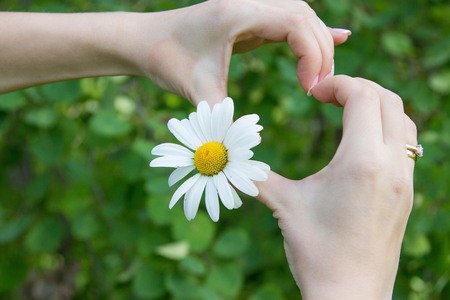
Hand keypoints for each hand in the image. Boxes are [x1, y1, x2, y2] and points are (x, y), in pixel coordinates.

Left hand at [139, 0, 349, 103]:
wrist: (145, 42)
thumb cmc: (166, 61)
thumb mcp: (197, 92)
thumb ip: (224, 118)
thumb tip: (242, 154)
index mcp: (238, 11)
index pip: (296, 23)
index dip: (313, 54)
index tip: (309, 89)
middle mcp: (248, 2)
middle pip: (305, 17)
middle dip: (320, 52)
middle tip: (320, 89)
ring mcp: (250, 8)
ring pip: (300, 17)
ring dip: (317, 45)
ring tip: (322, 78)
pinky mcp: (250, 19)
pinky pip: (289, 22)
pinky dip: (311, 34)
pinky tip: (336, 38)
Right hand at [256, 75, 416, 298]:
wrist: (350, 296)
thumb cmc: (316, 252)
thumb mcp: (285, 205)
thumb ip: (257, 175)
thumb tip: (228, 159)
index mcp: (362, 161)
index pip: (363, 97)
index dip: (337, 84)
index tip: (313, 93)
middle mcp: (391, 166)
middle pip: (389, 100)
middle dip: (358, 88)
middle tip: (328, 96)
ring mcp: (404, 180)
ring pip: (403, 120)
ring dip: (376, 106)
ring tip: (345, 112)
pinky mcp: (406, 194)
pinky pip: (405, 144)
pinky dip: (386, 128)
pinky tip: (360, 142)